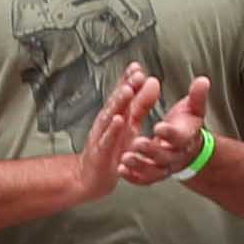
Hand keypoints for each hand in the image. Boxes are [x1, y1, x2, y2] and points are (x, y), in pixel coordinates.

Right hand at [61, 65, 155, 205]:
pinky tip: (119, 121)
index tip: (138, 67)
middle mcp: (107, 123)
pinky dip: (112, 130)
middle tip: (136, 74)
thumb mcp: (130, 125)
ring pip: (110, 117)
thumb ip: (141, 105)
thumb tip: (152, 83)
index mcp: (116, 114)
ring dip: (118, 103)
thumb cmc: (111, 150)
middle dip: (126, 86)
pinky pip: (107, 140)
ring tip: (128, 90)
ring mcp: (102, 136)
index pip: (122, 93)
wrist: (91, 177)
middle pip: (116, 102)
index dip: (129, 80)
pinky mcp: (101, 152)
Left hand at [114, 77, 218, 187]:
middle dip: (150, 150)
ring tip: (125, 158)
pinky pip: (144, 179)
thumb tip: (203, 81)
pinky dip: (133, 177)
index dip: (170, 133)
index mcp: (185, 139)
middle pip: (164, 156)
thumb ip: (197, 96)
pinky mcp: (153, 174)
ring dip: (138, 165)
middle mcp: (175, 155)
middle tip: (137, 144)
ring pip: (153, 170)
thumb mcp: (193, 109)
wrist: (188, 149)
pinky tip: (121, 170)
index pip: (179, 137)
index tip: (159, 127)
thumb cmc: (186, 126)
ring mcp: (163, 166)